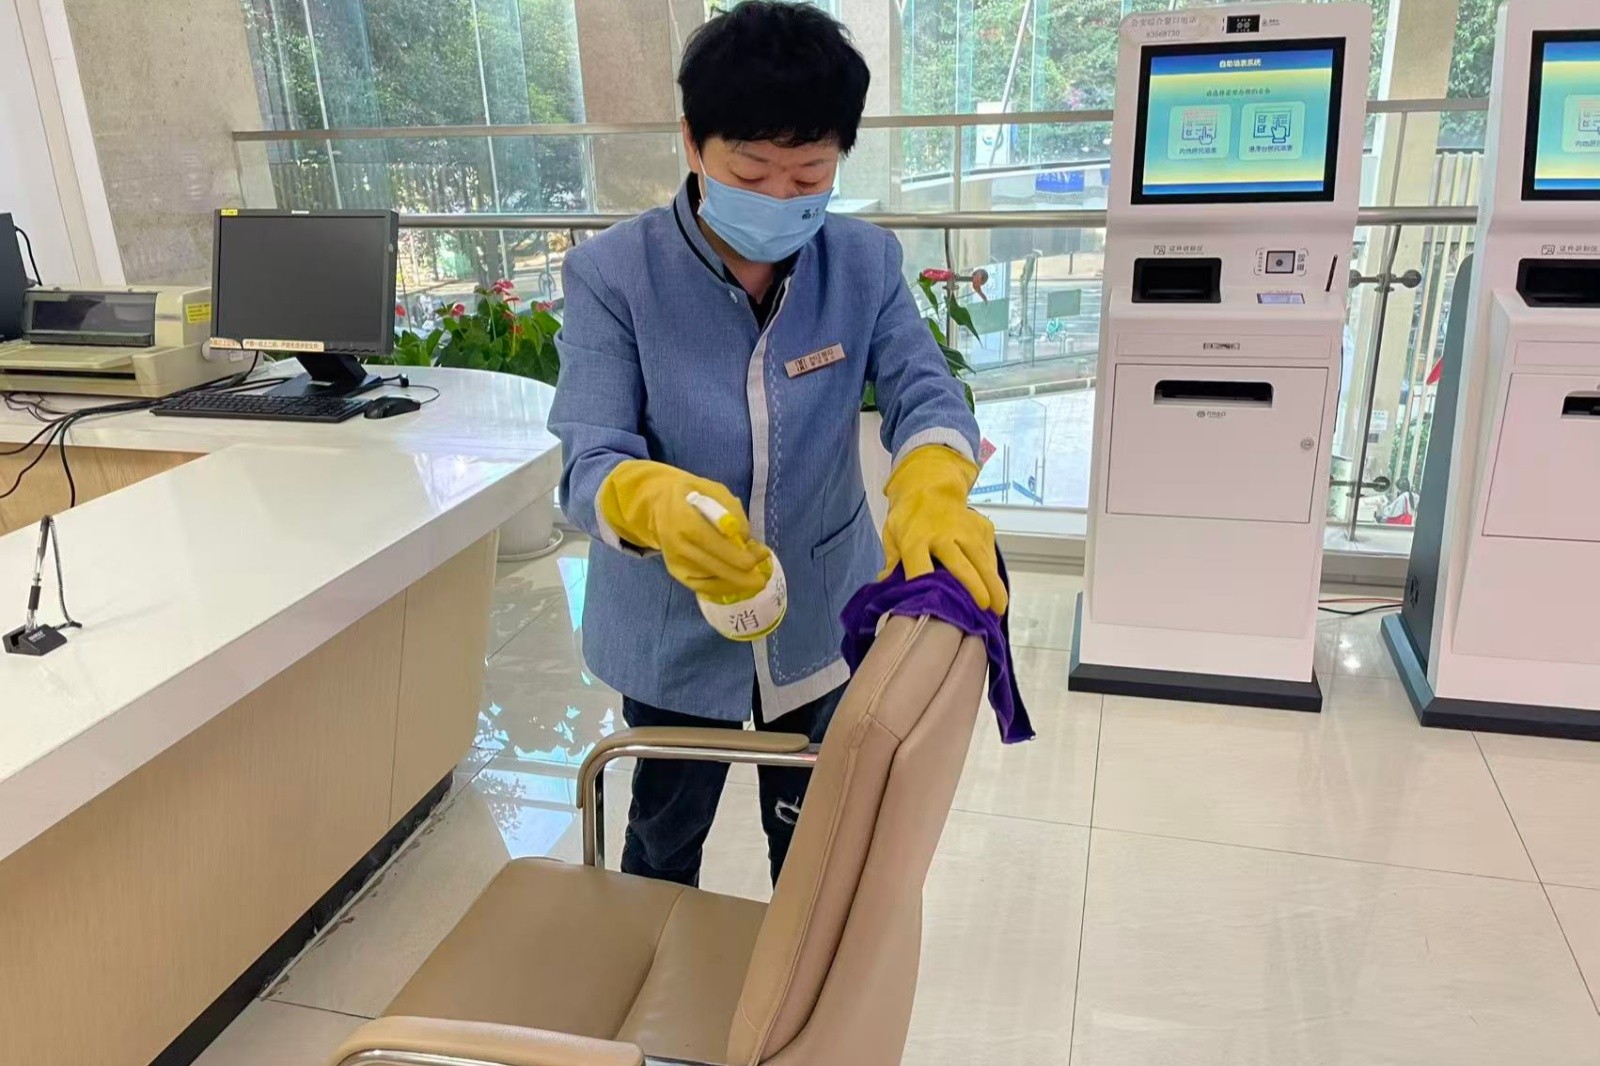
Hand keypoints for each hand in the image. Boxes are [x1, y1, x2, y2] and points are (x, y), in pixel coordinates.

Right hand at [599, 460, 769, 599]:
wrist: (657, 505)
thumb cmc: (690, 494)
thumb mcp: (713, 490)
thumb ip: (732, 511)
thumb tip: (745, 538)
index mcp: (686, 522)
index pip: (720, 547)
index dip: (745, 556)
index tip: (763, 552)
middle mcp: (679, 546)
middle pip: (720, 570)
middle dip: (747, 575)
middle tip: (764, 575)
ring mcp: (677, 563)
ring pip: (713, 583)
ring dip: (737, 583)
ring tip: (755, 580)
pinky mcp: (677, 573)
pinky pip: (704, 588)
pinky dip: (723, 588)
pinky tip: (738, 583)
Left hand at [880, 445, 1006, 613]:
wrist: (929, 485)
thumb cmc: (908, 518)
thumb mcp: (892, 536)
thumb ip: (892, 562)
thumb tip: (888, 586)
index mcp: (914, 540)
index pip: (920, 568)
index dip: (926, 588)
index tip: (934, 607)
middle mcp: (942, 535)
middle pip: (961, 565)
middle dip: (974, 588)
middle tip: (983, 610)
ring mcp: (965, 529)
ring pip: (982, 560)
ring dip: (993, 584)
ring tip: (999, 608)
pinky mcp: (981, 527)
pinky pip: (989, 553)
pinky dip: (993, 571)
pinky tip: (996, 589)